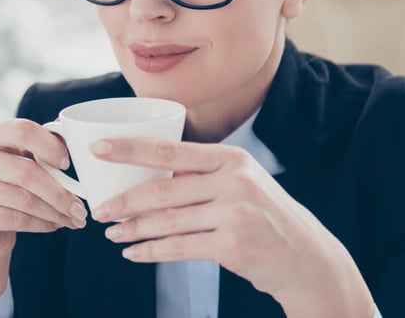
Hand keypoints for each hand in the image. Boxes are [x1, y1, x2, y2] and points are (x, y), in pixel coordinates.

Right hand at [0, 119, 87, 259]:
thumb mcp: (20, 155)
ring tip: (74, 218)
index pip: (23, 131)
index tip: (67, 164)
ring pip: (23, 200)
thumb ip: (41, 142)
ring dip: (55, 212)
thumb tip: (68, 130)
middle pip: (26, 172)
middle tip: (81, 207)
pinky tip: (54, 224)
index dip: (50, 146)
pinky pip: (15, 220)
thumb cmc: (7, 179)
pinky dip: (42, 224)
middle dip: (59, 192)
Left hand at [89, 138, 373, 317]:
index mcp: (231, 158)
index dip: (129, 148)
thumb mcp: (241, 182)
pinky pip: (179, 248)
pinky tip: (134, 252)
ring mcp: (235, 214)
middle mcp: (234, 181)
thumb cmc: (264, 216)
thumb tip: (145, 175)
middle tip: (99, 209)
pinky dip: (151, 251)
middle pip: (164, 189)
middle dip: (125, 201)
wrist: (306, 257)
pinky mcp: (233, 246)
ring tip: (112, 232)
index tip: (98, 149)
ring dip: (133, 228)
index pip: (170, 149)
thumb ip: (201, 176)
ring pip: (168, 220)